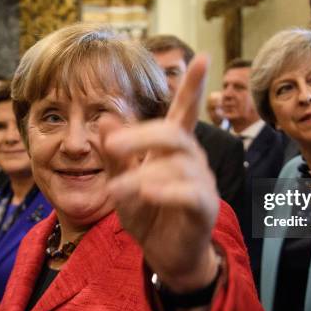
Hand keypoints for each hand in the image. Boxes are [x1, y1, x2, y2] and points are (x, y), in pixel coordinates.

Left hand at [101, 54, 219, 292]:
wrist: (165, 255)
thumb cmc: (147, 214)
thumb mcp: (121, 182)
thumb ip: (115, 154)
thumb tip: (106, 118)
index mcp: (173, 149)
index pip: (184, 111)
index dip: (193, 85)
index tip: (201, 55)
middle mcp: (191, 160)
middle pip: (175, 134)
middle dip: (142, 136)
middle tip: (111, 146)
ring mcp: (202, 183)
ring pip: (179, 164)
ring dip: (143, 173)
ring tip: (117, 189)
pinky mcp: (205, 207)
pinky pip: (190, 192)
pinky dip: (166, 191)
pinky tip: (145, 193)